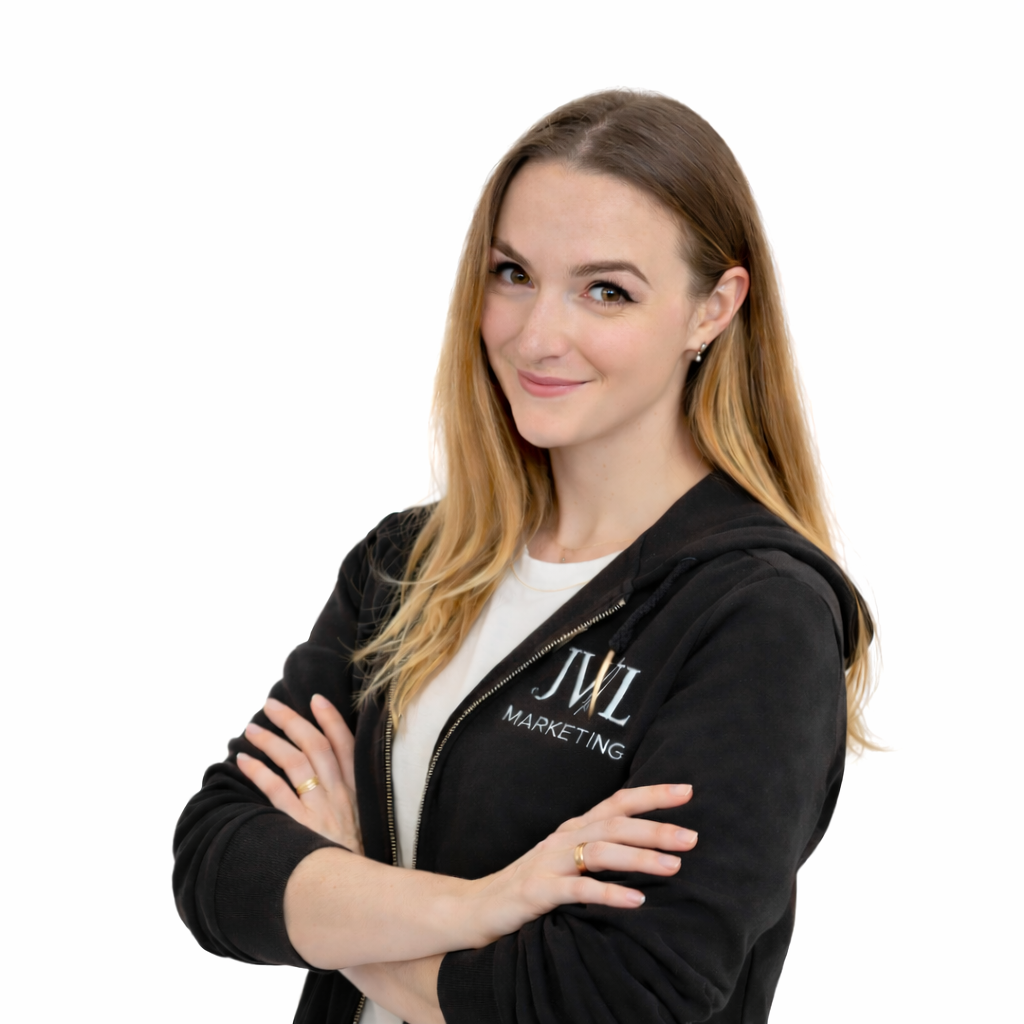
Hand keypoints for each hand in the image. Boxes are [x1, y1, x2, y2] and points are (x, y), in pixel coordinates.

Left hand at [237, 694, 361, 853]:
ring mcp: (321, 810)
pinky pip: (277, 792)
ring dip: (271, 742)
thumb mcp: (370, 826)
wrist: (363, 897)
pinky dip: (259, 773)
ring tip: (252, 729)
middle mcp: (341, 795)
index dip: (331, 719)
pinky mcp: (301, 828)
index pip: (346, 745)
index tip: (315, 699)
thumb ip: (355, 803)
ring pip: (294, 763)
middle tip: (271, 705)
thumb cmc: (365, 863)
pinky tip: (244, 762)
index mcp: (359, 791)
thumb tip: (337, 784)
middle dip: (292, 721)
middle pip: (315, 746)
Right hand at [463, 783, 697, 944]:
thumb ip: (597, 850)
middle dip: (656, 828)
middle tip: (692, 837)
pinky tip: (636, 902)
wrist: (476, 907)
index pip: (617, 803)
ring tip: (674, 868)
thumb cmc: (530, 885)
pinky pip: (578, 890)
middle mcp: (563, 838)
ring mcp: (548, 863)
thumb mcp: (566, 861)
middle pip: (615, 825)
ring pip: (600, 853)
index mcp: (574, 828)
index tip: (687, 791)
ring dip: (640, 858)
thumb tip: (647, 848)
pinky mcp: (537, 892)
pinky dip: (609, 894)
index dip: (651, 795)